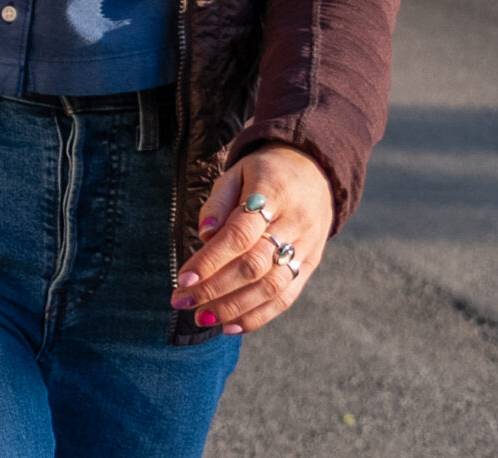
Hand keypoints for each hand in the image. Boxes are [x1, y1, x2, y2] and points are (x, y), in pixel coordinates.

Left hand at [175, 144, 332, 335]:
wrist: (315, 171)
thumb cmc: (263, 173)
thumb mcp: (237, 173)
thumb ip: (218, 203)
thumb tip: (203, 235)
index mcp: (274, 193)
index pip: (240, 234)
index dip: (210, 259)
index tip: (182, 279)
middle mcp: (295, 223)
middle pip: (255, 265)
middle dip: (215, 289)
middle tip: (182, 301)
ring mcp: (307, 247)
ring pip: (272, 286)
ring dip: (234, 307)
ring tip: (202, 318)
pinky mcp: (311, 264)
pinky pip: (287, 296)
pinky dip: (259, 315)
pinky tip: (230, 326)